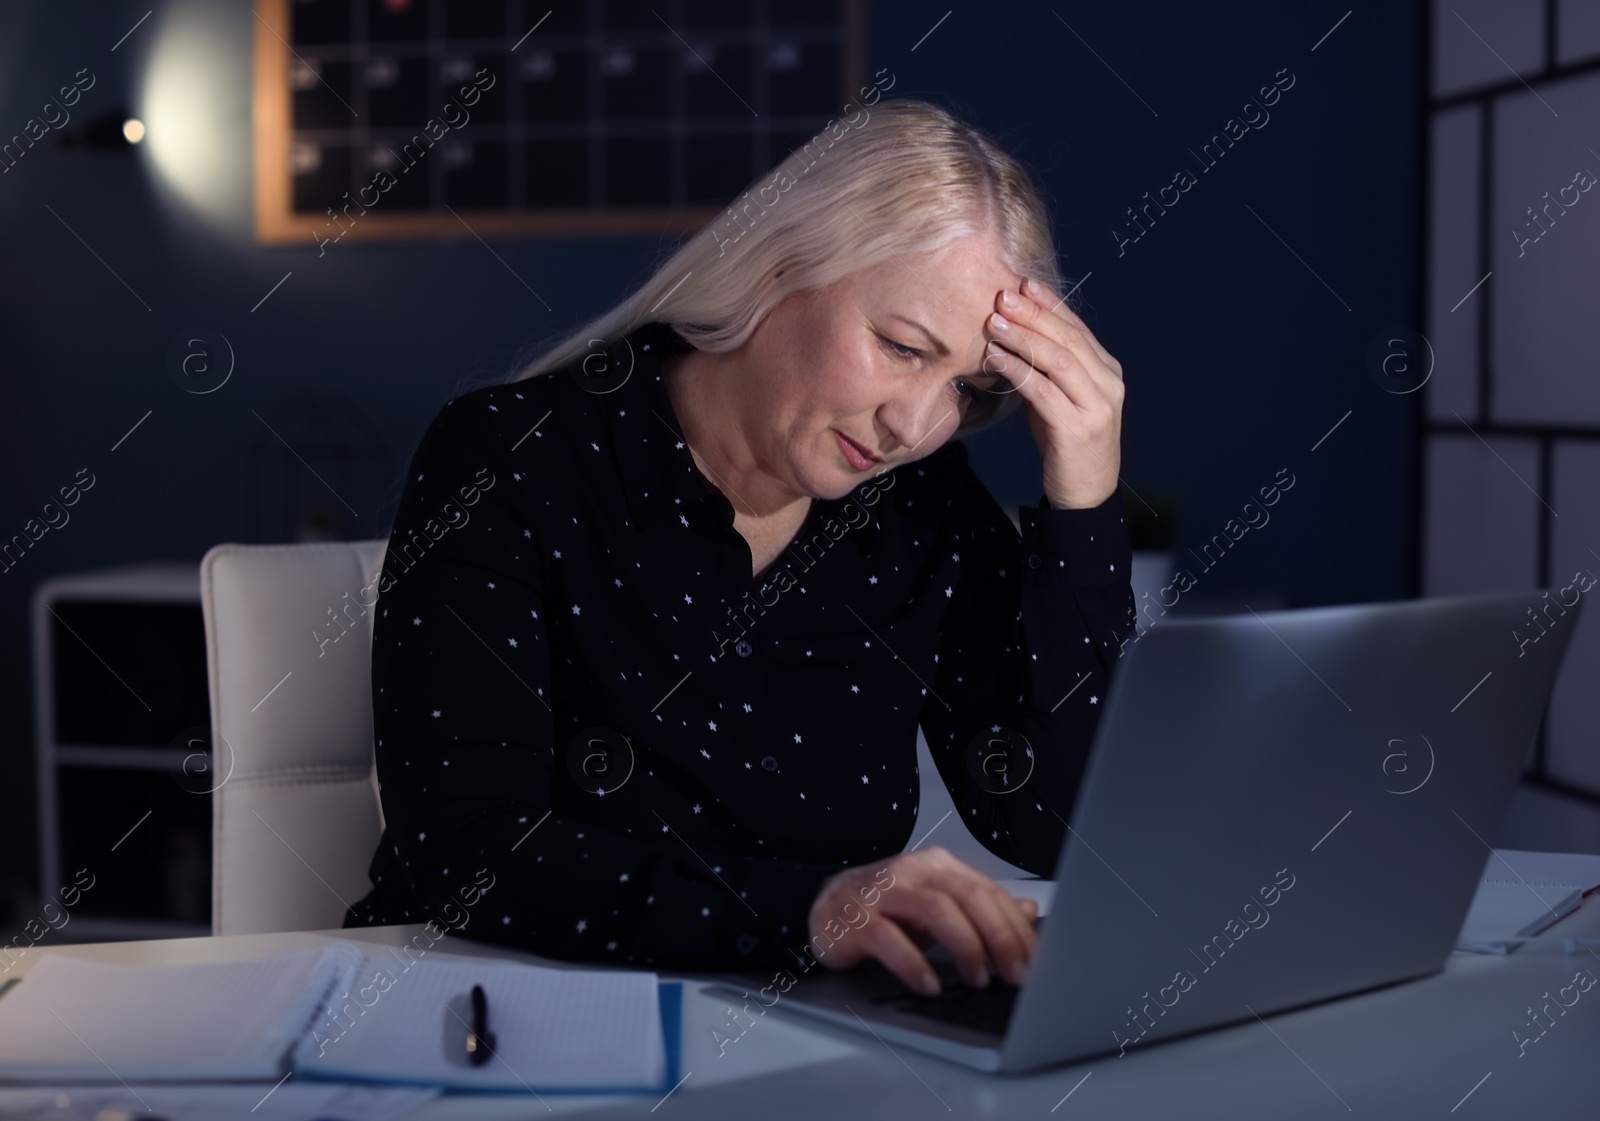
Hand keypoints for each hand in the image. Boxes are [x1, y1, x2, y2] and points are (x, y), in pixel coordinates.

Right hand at [807, 846, 1039, 995]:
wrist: (827, 907)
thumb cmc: (887, 909)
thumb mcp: (938, 905)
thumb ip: (981, 908)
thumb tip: (1029, 910)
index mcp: (938, 867)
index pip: (988, 892)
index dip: (1016, 927)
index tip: (1033, 962)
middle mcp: (912, 872)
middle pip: (967, 897)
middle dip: (999, 937)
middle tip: (1015, 975)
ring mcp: (883, 893)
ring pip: (935, 910)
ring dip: (964, 947)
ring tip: (977, 980)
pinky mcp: (856, 920)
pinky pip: (889, 939)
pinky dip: (914, 964)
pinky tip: (930, 985)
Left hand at [982, 277, 1124, 509]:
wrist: (1085, 496)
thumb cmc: (1067, 445)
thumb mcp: (1060, 400)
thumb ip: (1047, 372)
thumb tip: (1014, 338)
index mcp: (1108, 372)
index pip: (1077, 329)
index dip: (1050, 305)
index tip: (1024, 284)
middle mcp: (1108, 384)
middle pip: (1068, 339)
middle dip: (1034, 315)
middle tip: (1003, 296)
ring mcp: (1097, 406)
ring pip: (1058, 361)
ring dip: (1022, 338)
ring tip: (993, 324)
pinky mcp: (1078, 428)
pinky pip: (1044, 391)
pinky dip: (1018, 371)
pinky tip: (996, 358)